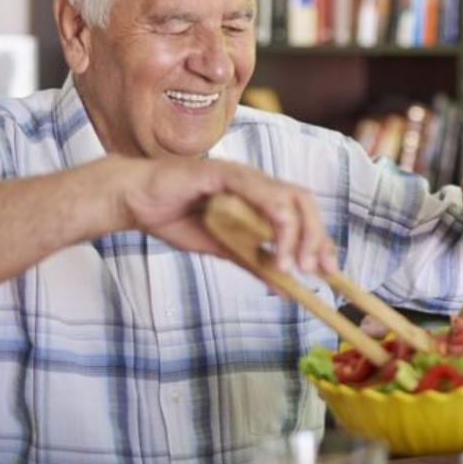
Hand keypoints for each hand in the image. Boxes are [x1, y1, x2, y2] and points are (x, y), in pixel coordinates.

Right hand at [110, 156, 336, 273]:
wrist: (134, 201)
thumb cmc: (175, 218)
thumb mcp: (223, 249)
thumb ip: (254, 264)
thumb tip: (286, 290)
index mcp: (259, 196)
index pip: (302, 212)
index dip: (319, 239)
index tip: (328, 270)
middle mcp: (256, 182)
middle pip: (304, 201)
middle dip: (317, 237)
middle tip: (316, 271)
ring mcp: (240, 175)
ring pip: (287, 198)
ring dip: (297, 234)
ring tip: (293, 267)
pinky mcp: (222, 173)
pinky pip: (257, 192)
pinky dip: (272, 220)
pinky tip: (273, 247)